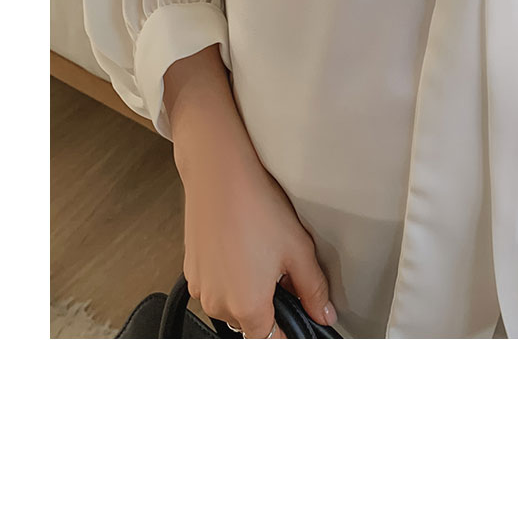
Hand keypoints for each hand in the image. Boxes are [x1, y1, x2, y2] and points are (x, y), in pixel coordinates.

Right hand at [174, 103, 336, 338]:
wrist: (219, 175)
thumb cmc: (257, 208)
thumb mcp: (298, 250)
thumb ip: (313, 290)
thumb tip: (323, 314)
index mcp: (247, 306)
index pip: (269, 343)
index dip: (287, 334)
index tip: (297, 323)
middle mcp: (218, 303)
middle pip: (250, 324)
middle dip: (270, 308)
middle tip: (283, 275)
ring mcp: (201, 288)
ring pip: (231, 306)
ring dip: (248, 293)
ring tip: (260, 256)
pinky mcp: (191, 272)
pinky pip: (216, 288)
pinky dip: (230, 278)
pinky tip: (242, 249)